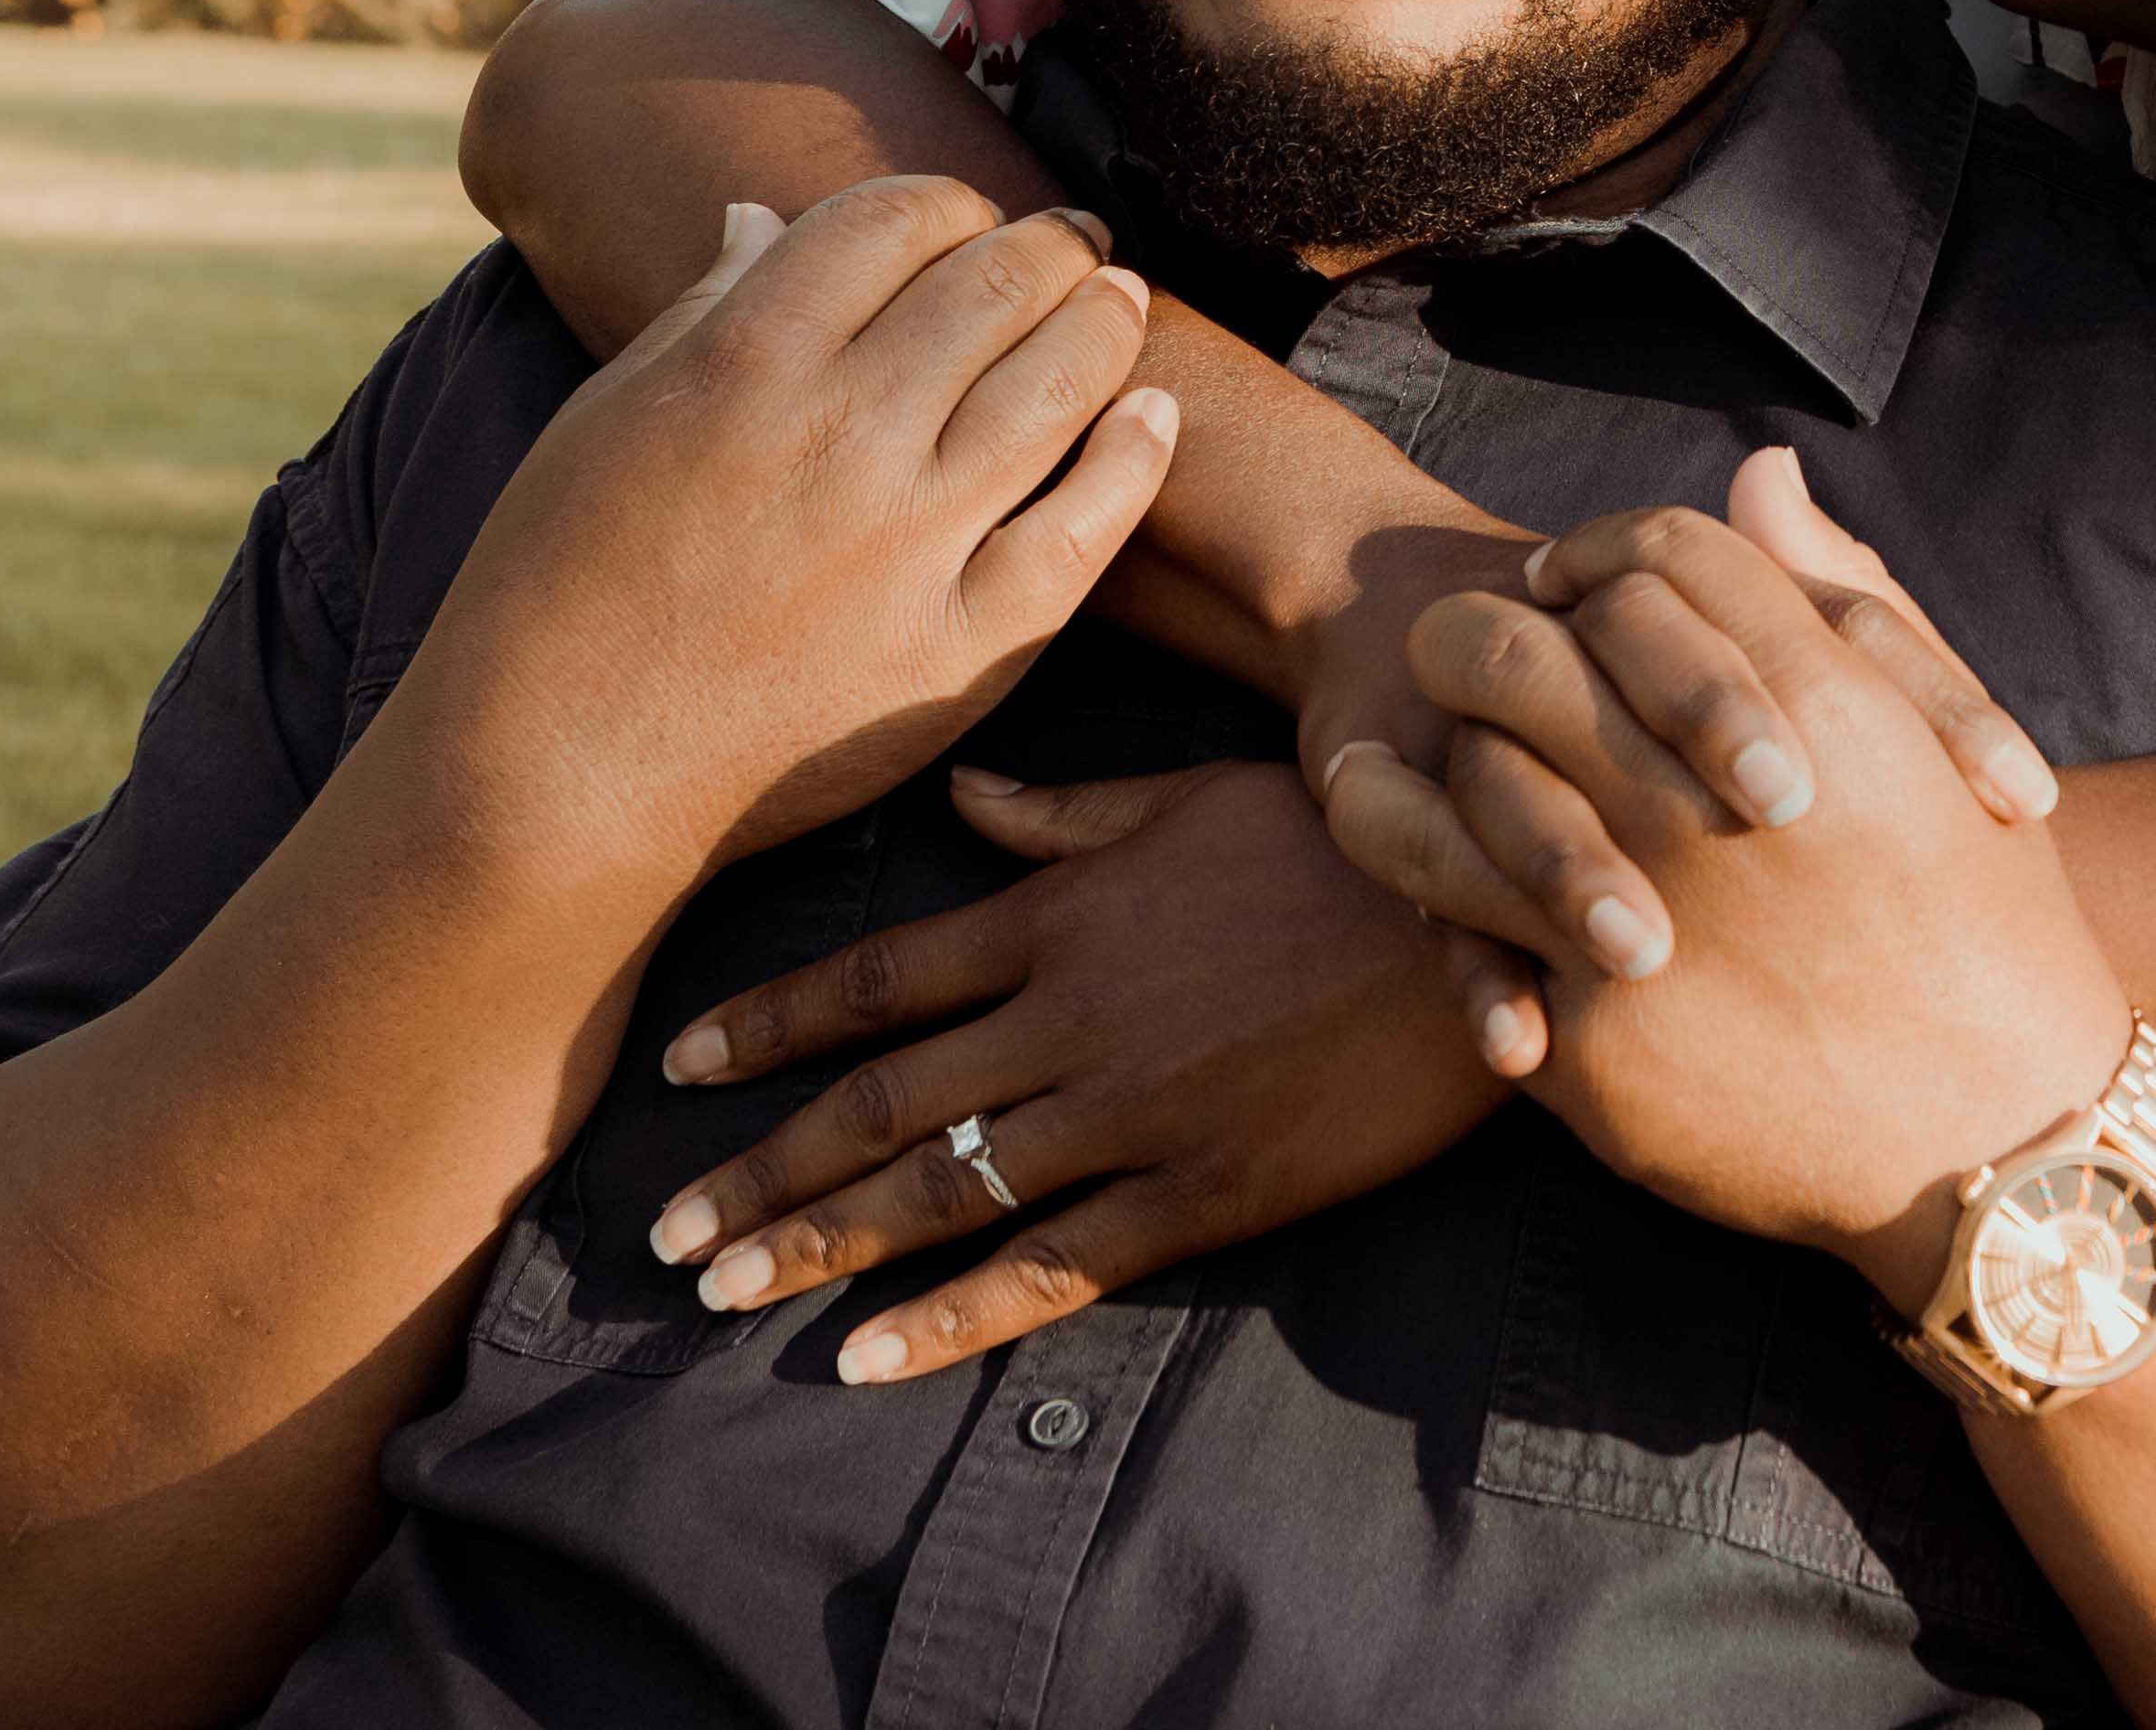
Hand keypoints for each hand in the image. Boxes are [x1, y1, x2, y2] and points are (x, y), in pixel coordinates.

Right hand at [384, 179, 1177, 875]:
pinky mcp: (961, 647)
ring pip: (1060, 384)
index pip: (892, 220)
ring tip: (1119, 302)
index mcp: (744, 360)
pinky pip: (1085, 530)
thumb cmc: (557, 587)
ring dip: (1106, 321)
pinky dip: (1133, 457)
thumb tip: (765, 212)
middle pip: (995, 283)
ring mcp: (909, 541)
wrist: (556, 777)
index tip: (963, 224)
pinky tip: (1151, 417)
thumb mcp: (606, 417)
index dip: (947, 206)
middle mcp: (838, 433)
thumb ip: (703, 309)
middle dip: (1049, 245)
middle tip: (1073, 245)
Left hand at [627, 761, 1496, 1383]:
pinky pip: (1050, 1268)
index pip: (879, 977)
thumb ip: (1071, 813)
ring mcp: (1132, 1113)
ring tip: (722, 1292)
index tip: (684, 1067)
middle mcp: (1071, 1019)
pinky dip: (948, 1318)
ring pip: (939, 1191)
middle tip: (665, 1229)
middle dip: (760, 1169)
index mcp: (1064, 917)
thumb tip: (964, 797)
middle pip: (881, 1102)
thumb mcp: (1200, 798)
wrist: (1490, 929)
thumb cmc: (1353, 845)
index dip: (772, 1026)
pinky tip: (861, 1359)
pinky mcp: (1201, 1193)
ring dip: (815, 1246)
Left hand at [1317, 503, 2129, 1299]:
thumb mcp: (1949, 750)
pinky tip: (1413, 879)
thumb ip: (1847, 598)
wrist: (2008, 1146)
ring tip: (1379, 754)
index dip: (1596, 551)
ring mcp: (1649, 909)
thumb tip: (1756, 472)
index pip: (1661, 556)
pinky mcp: (1603, 1033)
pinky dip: (1432, 898)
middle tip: (1455, 652)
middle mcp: (1715, 792)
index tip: (1565, 579)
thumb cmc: (1993, 934)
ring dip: (1424, 755)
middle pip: (1528, 648)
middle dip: (1474, 633)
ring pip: (1473, 781)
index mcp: (1822, 703)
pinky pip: (1476, 938)